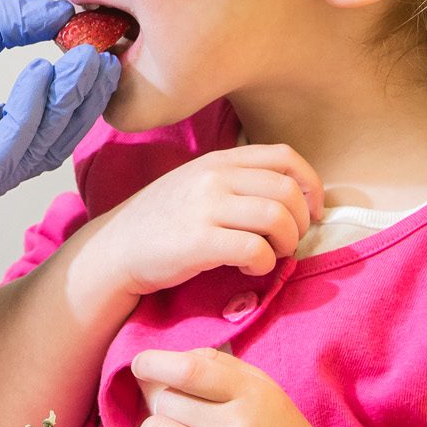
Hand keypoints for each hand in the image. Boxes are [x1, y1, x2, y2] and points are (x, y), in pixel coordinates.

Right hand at [88, 144, 321, 298]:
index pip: (285, 157)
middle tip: (287, 242)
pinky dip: (264, 264)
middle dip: (301, 222)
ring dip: (285, 244)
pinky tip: (247, 268)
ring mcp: (206, 207)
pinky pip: (257, 249)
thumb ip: (236, 180)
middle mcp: (214, 176)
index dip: (310, 185)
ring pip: (278, 218)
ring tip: (268, 255)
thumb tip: (290, 193)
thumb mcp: (196, 184)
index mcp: (218, 160)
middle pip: (289, 190)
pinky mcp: (200, 241)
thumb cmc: (161, 222)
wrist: (114, 249)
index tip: (311, 212)